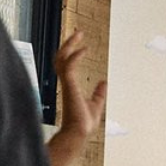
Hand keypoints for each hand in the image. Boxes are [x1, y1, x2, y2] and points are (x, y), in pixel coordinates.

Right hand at [47, 31, 106, 165]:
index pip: (66, 64)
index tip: (81, 44)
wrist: (79, 133)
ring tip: (79, 35)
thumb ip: (99, 92)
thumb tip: (104, 82)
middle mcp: (65, 82)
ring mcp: (66, 84)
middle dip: (68, 43)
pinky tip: (84, 50)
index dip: (71, 52)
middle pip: (61, 57)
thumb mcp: (96, 104)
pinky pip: (69, 66)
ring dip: (70, 45)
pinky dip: (75, 56)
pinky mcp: (69, 86)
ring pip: (62, 58)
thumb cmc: (84, 122)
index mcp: (69, 85)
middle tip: (78, 33)